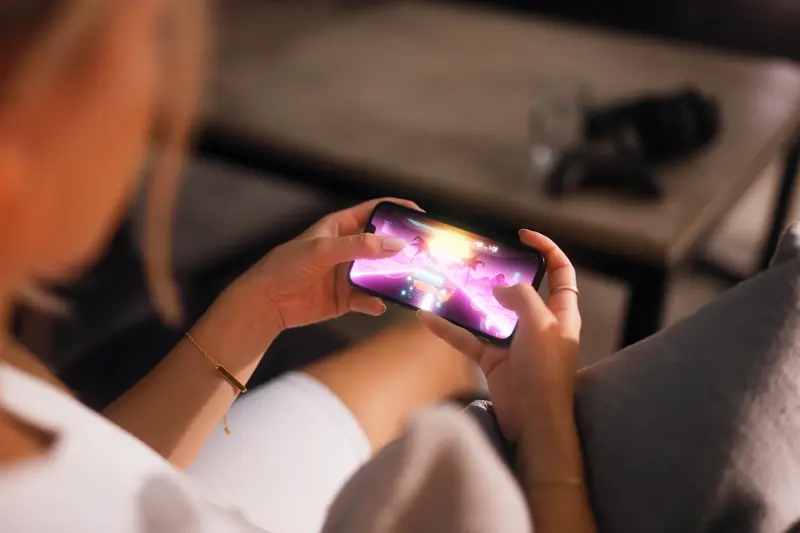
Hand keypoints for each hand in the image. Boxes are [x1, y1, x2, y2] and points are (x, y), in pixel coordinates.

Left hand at [228, 198, 419, 330]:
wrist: (265, 302)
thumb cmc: (286, 266)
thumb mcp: (324, 250)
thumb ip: (360, 246)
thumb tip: (395, 244)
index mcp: (339, 227)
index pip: (373, 211)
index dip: (395, 210)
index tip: (418, 214)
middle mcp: (346, 249)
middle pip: (381, 244)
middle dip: (401, 248)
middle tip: (423, 251)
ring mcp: (346, 274)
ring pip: (378, 273)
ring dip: (392, 277)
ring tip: (409, 280)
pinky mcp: (344, 298)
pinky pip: (367, 299)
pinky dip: (375, 302)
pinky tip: (379, 304)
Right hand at [418, 230, 580, 440]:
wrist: (534, 424)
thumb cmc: (546, 374)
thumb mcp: (540, 325)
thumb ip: (521, 298)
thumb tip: (500, 288)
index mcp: (560, 313)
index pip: (560, 271)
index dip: (546, 249)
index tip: (523, 235)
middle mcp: (538, 324)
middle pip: (520, 289)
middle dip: (499, 273)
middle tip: (476, 259)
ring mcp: (514, 342)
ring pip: (488, 313)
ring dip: (467, 301)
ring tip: (446, 282)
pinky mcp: (493, 360)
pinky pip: (467, 339)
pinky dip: (448, 330)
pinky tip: (427, 318)